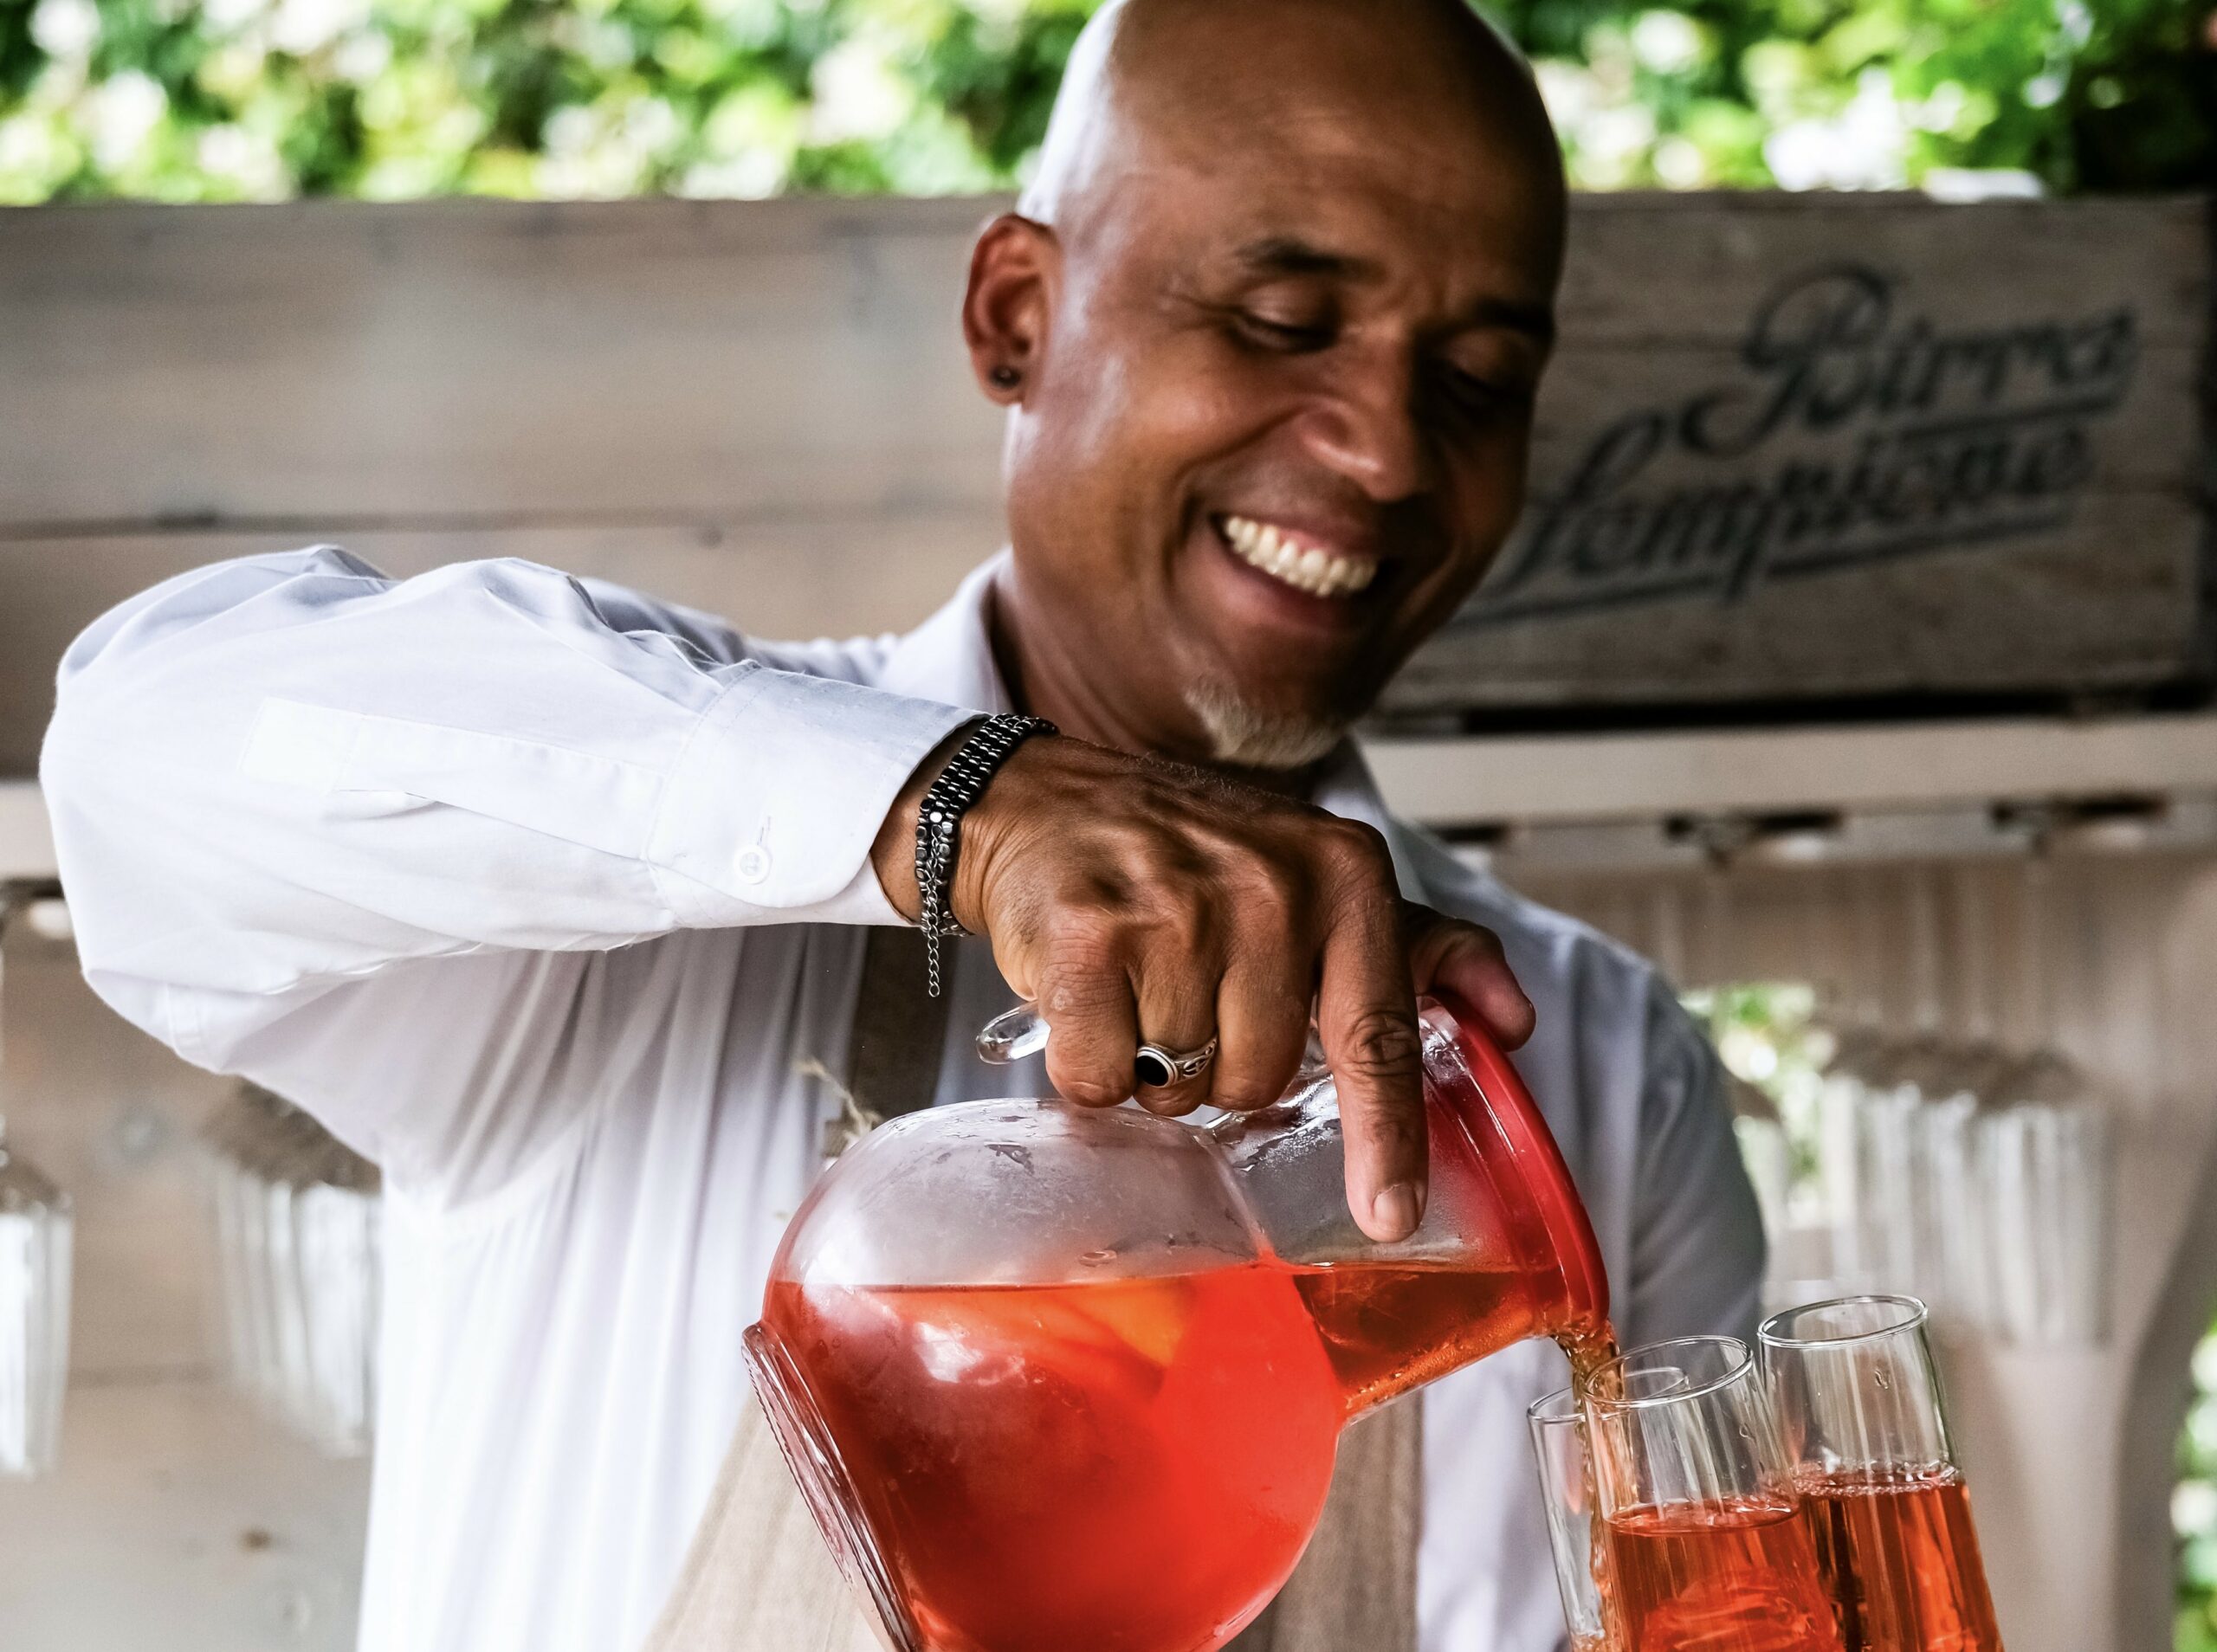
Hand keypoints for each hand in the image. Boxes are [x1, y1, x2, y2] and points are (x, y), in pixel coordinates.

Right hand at [871, 733, 1534, 1241]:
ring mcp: (1176, 909)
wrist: (1044, 799)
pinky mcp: (1088, 937)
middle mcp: (1269, 887)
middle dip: (1217, 1062)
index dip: (1385, 1136)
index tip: (1388, 1214)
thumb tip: (1514, 1020)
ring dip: (1152, 1062)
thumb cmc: (1188, 854)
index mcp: (1342, 874)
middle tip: (1186, 993)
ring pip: (1182, 1085)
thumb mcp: (1315, 875)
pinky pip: (1101, 1078)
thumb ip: (1419, 948)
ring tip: (1135, 986)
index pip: (1377, 1032)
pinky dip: (1089, 1063)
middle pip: (1260, 1078)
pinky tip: (1087, 997)